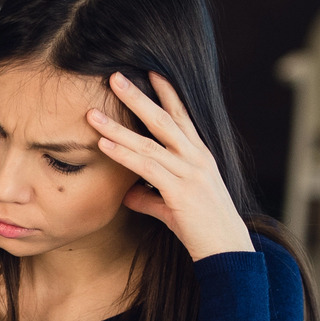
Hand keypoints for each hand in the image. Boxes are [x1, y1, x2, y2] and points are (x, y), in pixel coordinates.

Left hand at [89, 72, 253, 260]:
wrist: (226, 249)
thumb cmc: (202, 227)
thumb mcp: (173, 205)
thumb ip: (150, 196)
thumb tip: (128, 194)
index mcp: (199, 155)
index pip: (181, 115)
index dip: (166, 92)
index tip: (150, 71)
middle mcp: (196, 158)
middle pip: (163, 119)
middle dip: (138, 96)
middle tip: (115, 76)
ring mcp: (190, 173)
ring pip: (149, 142)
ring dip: (118, 127)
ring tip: (93, 114)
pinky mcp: (181, 191)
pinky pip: (147, 168)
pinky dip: (123, 154)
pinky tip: (104, 145)